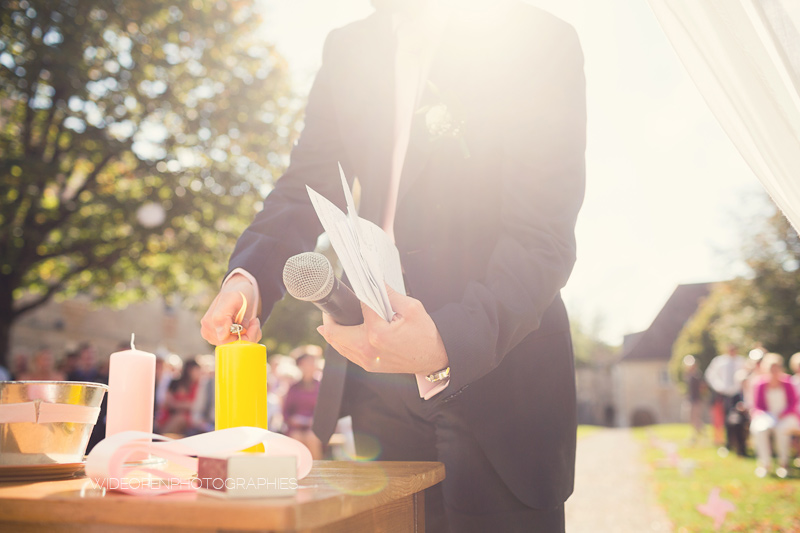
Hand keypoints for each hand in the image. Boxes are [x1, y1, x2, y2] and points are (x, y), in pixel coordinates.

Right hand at [200, 273, 261, 344]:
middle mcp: (209, 332)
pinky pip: (241, 345)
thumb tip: (221, 335)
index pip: (228, 342)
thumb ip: (223, 315)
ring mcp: (216, 337)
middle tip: (254, 321)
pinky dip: (249, 336)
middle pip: (233, 346)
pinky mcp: (225, 339)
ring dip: (250, 335)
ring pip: (238, 347)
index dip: (245, 335)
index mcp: (209, 323)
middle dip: (249, 335)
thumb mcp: (232, 298)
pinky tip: (250, 327)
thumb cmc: (238, 292)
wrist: (242, 291)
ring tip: (252, 322)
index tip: (253, 321)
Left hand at [317, 285, 448, 374]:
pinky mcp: (369, 366)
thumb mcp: (412, 308)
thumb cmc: (425, 335)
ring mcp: (367, 360)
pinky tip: (341, 334)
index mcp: (377, 333)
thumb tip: (375, 282)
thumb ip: (390, 294)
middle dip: (330, 317)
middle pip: (334, 333)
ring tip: (332, 319)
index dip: (357, 295)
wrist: (434, 358)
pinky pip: (347, 354)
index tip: (354, 288)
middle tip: (330, 307)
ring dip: (332, 332)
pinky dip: (341, 343)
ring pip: (337, 345)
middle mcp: (368, 349)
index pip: (358, 307)